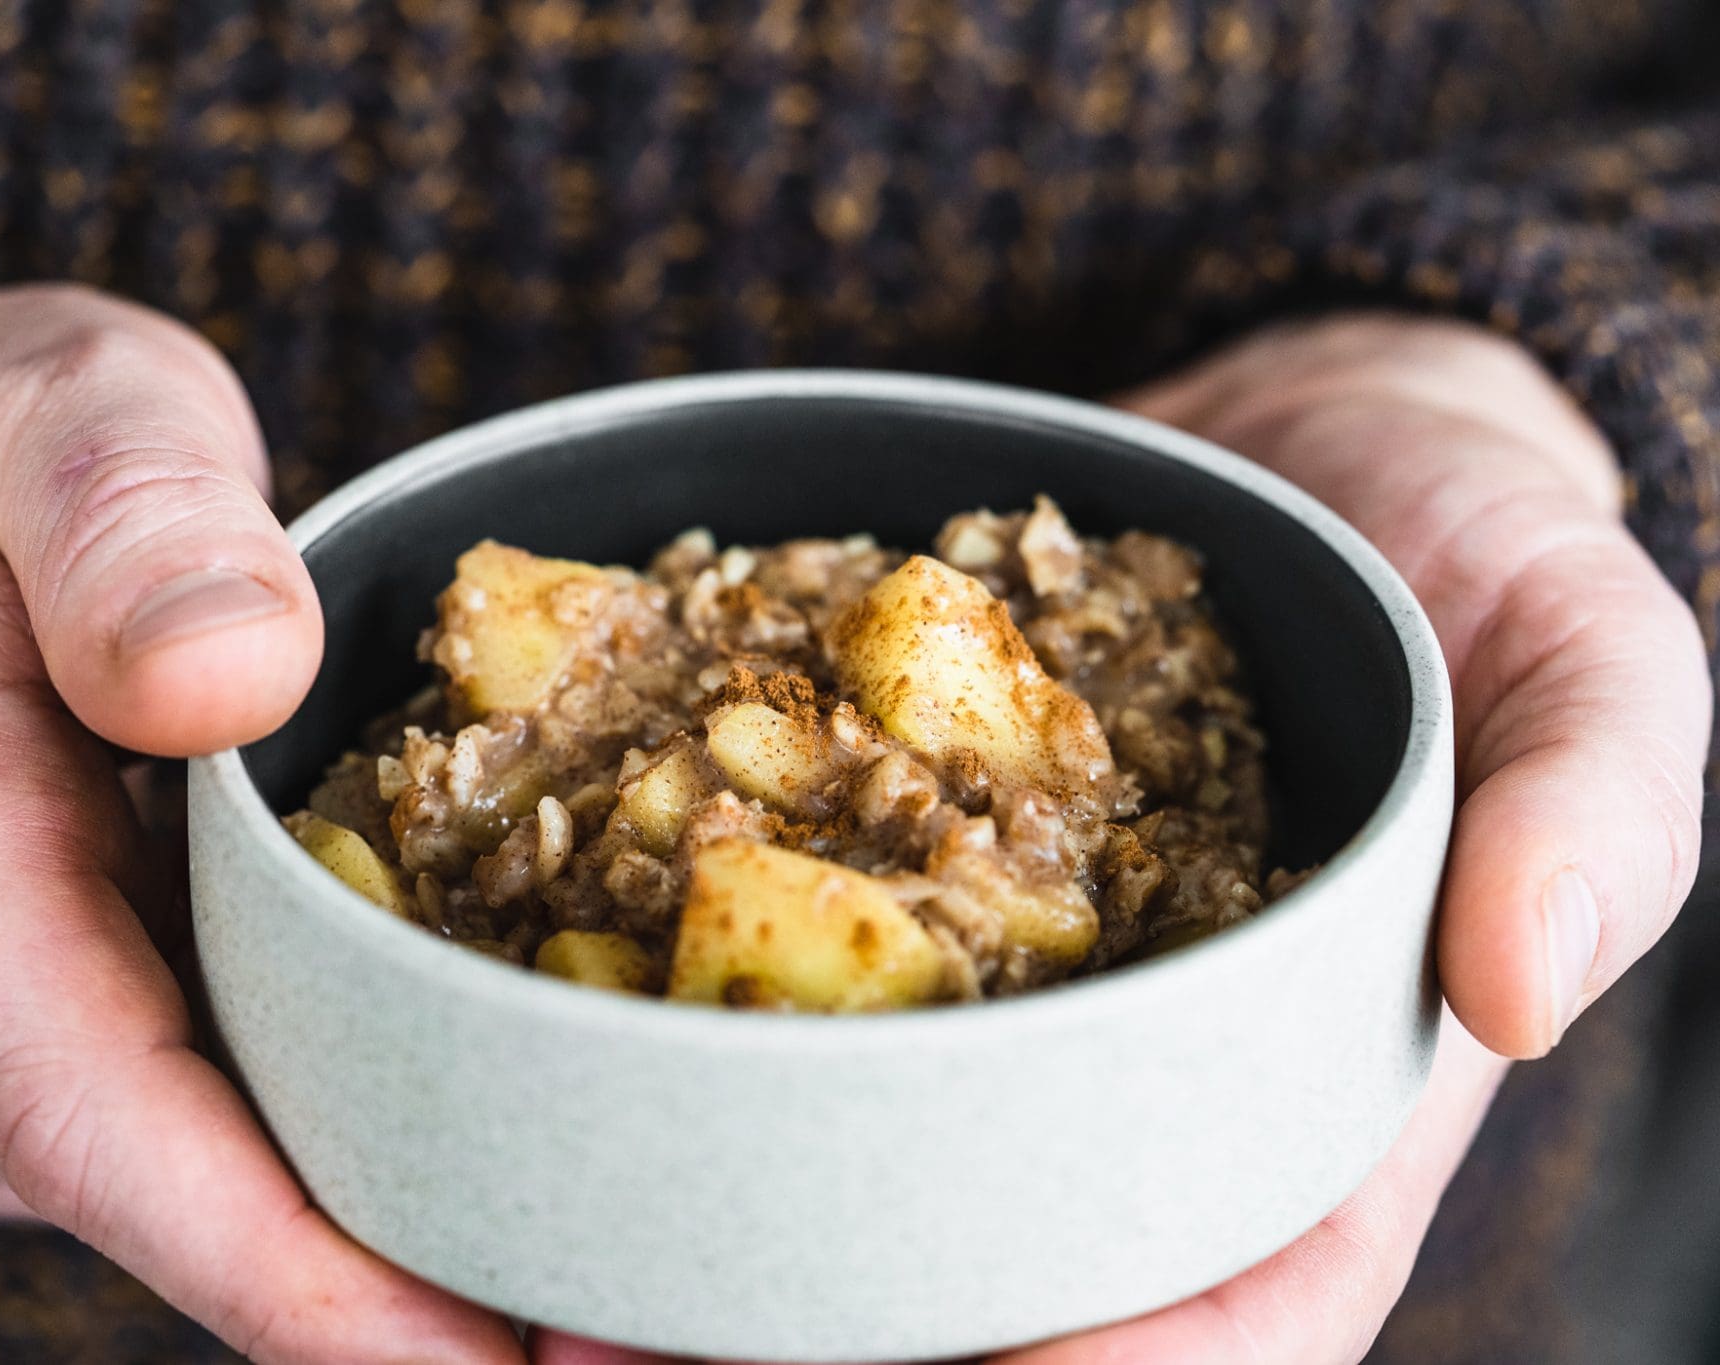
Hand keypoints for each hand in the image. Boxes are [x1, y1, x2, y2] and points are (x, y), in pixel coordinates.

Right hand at [0, 210, 521, 1362]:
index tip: (483, 1361)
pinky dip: (294, 1133)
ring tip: (574, 1197)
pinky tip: (422, 1082)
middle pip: (171, 1194)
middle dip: (398, 1285)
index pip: (100, 1115)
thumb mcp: (54, 400)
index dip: (295, 1270)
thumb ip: (132, 516)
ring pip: (174, 1177)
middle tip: (635, 1326)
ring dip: (365, 1206)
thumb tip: (233, 677)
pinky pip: (156, 1132)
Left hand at [532, 315, 1710, 1363]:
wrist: (1270, 439)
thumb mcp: (1581, 645)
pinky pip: (767, 1012)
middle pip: (982, 1302)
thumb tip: (1525, 984)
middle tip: (602, 1357)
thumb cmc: (1457, 549)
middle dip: (812, 1359)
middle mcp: (1121, 1091)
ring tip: (525, 1270)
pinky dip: (662, 1058)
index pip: (1216, 1325)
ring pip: (846, 1192)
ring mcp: (989, 1006)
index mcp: (1308, 1106)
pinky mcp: (879, 906)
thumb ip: (1598, 794)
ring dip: (703, 1257)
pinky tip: (531, 1056)